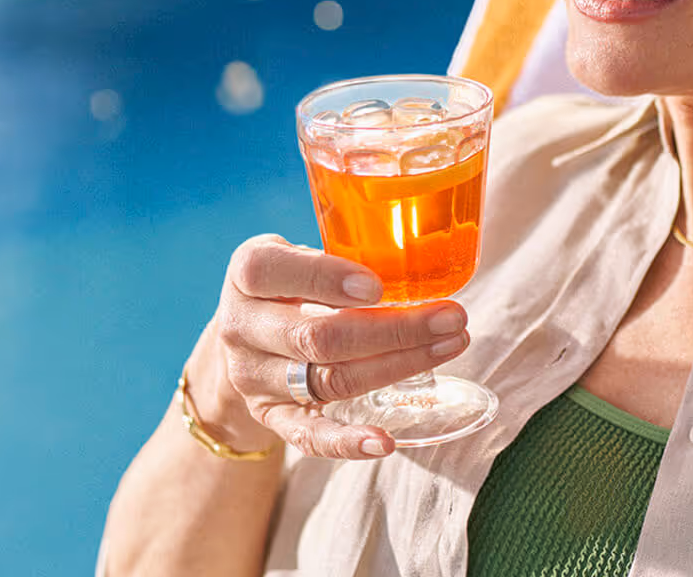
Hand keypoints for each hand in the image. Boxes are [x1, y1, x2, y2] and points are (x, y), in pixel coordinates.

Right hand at [204, 234, 469, 459]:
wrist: (245, 330)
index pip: (273, 273)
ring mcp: (253, 377)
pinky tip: (384, 441)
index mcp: (247, 273)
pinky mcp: (268, 416)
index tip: (378, 287)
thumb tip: (417, 256)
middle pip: (318, 335)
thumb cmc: (291, 278)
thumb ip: (339, 253)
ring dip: (395, 367)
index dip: (327, 279)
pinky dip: (346, 442)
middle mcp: (241, 327)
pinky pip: (306, 436)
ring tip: (448, 347)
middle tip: (451, 317)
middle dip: (393, 329)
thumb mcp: (300, 250)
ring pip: (327, 379)